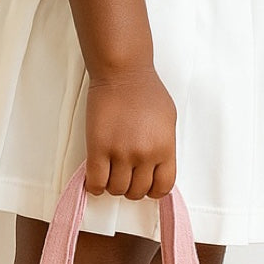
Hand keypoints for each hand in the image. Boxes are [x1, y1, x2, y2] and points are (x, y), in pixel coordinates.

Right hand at [84, 70, 176, 199]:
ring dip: (113, 185)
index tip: (146, 184)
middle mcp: (145, 154)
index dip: (153, 190)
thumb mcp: (168, 121)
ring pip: (116, 189)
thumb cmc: (146, 91)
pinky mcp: (98, 148)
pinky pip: (96, 181)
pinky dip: (95, 186)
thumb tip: (157, 166)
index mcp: (165, 148)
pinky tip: (95, 178)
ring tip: (110, 172)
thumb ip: (164, 146)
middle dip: (131, 187)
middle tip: (125, 175)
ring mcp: (121, 152)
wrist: (123, 73)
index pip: (163, 187)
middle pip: (137, 191)